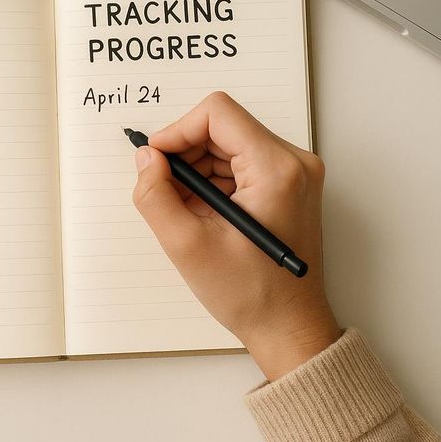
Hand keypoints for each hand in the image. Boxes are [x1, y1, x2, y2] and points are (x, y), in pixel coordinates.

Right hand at [131, 92, 339, 379]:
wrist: (289, 327)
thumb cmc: (251, 294)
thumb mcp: (187, 245)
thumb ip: (155, 194)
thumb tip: (145, 158)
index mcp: (276, 169)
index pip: (217, 113)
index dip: (177, 131)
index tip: (156, 161)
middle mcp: (293, 162)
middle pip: (222, 127)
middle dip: (186, 155)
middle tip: (166, 192)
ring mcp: (294, 173)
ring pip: (228, 144)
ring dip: (198, 170)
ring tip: (186, 212)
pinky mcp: (288, 185)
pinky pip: (241, 163)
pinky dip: (214, 182)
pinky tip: (204, 215)